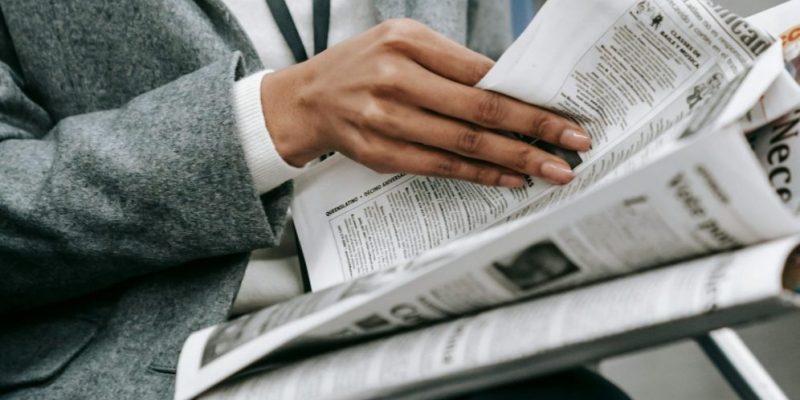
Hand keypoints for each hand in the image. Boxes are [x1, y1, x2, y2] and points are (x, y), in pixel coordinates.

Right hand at [260, 19, 590, 186]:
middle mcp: (396, 80)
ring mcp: (386, 120)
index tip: (564, 112)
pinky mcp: (381, 154)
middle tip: (575, 145)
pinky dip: (480, 175)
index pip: (482, 74)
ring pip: (464, 145)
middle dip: (535, 130)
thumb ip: (452, 62)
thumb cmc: (363, 65)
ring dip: (515, 160)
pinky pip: (441, 168)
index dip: (526, 96)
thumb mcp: (403, 42)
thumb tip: (510, 90)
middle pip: (480, 111)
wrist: (307, 99)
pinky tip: (509, 178)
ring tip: (552, 170)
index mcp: (408, 42)